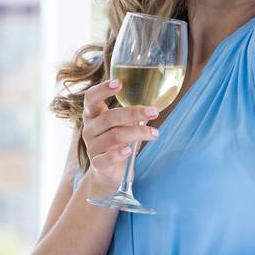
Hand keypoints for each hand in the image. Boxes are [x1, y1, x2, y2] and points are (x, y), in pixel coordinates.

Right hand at [80, 76, 160, 191]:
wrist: (107, 172)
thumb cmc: (117, 140)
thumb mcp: (122, 123)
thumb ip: (132, 112)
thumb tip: (164, 93)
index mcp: (93, 115)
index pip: (91, 98)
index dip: (102, 89)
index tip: (119, 83)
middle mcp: (89, 129)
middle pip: (109, 118)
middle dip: (133, 113)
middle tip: (154, 112)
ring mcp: (92, 147)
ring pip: (113, 136)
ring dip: (137, 133)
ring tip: (154, 133)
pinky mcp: (97, 164)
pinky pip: (105, 159)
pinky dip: (118, 154)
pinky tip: (129, 151)